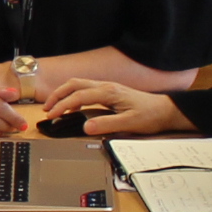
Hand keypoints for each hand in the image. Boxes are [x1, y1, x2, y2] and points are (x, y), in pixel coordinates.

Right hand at [33, 78, 186, 136]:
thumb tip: (85, 127)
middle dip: (57, 95)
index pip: (78, 96)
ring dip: (64, 93)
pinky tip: (71, 104)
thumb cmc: (150, 116)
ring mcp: (107, 87)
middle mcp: (106, 86)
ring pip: (79, 84)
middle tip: (46, 109)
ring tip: (54, 106)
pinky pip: (85, 88)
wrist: (165, 110)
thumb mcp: (129, 124)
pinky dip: (72, 94)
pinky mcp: (109, 91)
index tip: (51, 116)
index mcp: (109, 92)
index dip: (63, 106)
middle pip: (74, 84)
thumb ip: (107, 124)